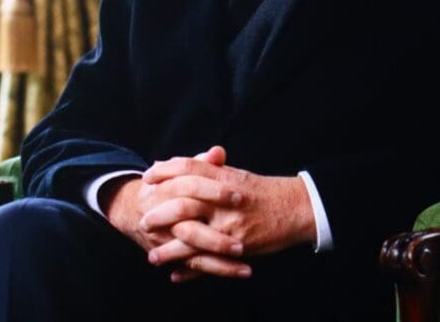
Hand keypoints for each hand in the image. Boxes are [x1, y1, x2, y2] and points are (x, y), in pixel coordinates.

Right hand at [102, 146, 250, 279]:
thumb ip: (201, 163)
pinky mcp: (173, 255)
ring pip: (191, 250)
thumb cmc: (166, 186)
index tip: (241, 195)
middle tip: (242, 234)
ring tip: (244, 256)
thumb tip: (219, 152)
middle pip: (188, 225)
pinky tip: (242, 270)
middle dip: (215, 232)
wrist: (132, 211)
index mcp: (166, 189)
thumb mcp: (179, 172)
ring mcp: (167, 238)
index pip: (190, 187)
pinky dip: (218, 269)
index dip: (214, 191)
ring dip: (218, 256)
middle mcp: (163, 216)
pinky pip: (196, 265)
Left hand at [141, 152, 315, 271]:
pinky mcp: (238, 245)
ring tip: (152, 256)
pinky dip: (191, 270)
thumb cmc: (265, 192)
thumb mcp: (239, 176)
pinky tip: (177, 274)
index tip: (147, 177)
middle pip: (183, 203)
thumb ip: (214, 170)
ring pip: (191, 236)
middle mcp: (224, 199)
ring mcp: (230, 223)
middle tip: (143, 220)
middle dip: (159, 213)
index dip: (165, 171)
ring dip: (169, 248)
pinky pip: (209, 259)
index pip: (189, 168)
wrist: (296, 208)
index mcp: (224, 178)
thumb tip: (188, 163)